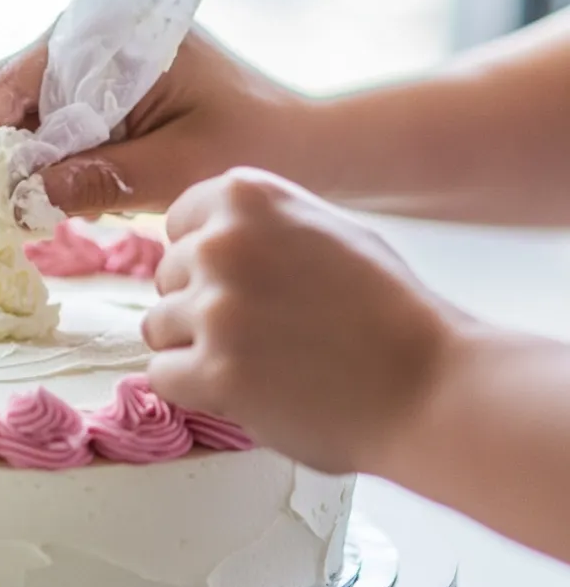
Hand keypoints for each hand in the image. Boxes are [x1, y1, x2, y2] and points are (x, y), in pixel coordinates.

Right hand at [0, 27, 305, 216]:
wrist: (306, 147)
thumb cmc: (251, 147)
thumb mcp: (172, 171)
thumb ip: (97, 181)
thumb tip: (20, 199)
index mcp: (118, 34)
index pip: (22, 75)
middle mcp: (104, 37)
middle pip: (18, 91)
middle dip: (2, 151)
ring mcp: (108, 64)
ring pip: (36, 112)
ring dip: (27, 161)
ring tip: (26, 212)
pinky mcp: (116, 93)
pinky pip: (64, 125)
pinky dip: (55, 164)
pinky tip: (64, 200)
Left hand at [142, 169, 458, 473]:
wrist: (430, 387)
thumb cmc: (388, 313)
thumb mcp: (327, 230)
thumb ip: (259, 224)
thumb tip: (198, 235)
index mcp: (248, 196)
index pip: (178, 224)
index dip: (206, 262)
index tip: (248, 285)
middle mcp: (224, 243)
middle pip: (165, 278)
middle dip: (201, 306)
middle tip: (266, 331)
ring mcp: (216, 308)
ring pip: (157, 327)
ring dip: (196, 350)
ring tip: (260, 361)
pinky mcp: (213, 371)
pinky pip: (162, 375)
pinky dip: (195, 390)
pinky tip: (247, 389)